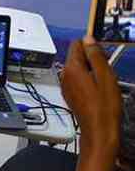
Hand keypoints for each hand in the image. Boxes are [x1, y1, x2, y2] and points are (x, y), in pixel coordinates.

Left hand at [61, 39, 121, 156]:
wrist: (99, 131)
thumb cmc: (104, 106)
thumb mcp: (105, 76)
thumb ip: (96, 55)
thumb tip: (88, 39)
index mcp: (71, 68)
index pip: (77, 45)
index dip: (92, 46)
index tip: (103, 53)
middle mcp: (64, 75)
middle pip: (77, 57)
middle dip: (92, 59)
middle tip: (107, 71)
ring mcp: (66, 86)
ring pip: (78, 69)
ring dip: (91, 70)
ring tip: (104, 82)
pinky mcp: (70, 95)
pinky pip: (78, 80)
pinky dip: (88, 80)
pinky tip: (99, 90)